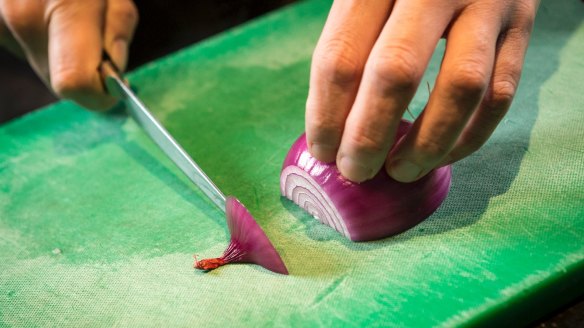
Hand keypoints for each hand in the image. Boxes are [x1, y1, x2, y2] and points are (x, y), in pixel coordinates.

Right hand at [0, 0, 137, 109]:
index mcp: (63, 8)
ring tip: (67, 16)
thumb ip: (117, 30)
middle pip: (59, 81)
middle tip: (94, 40)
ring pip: (44, 66)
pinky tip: (49, 15)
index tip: (112, 88)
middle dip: (85, 72)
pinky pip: (28, 50)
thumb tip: (113, 73)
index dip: (99, 93)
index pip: (75, 83)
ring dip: (64, 54)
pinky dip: (46, 42)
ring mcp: (0, 23)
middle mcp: (22, 18)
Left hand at [306, 0, 539, 182]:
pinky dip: (470, 135)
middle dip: (369, 137)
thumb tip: (330, 122)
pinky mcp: (521, 23)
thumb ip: (349, 43)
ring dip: (426, 144)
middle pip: (395, 74)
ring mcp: (486, 2)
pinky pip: (500, 93)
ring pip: (460, 88)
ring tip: (400, 171)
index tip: (325, 152)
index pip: (342, 56)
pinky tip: (443, 155)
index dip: (327, 115)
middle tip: (356, 172)